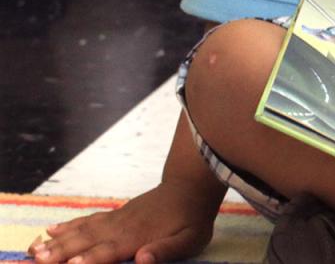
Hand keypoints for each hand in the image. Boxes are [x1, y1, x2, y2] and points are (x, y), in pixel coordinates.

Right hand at [29, 180, 217, 263]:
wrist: (190, 186)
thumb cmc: (192, 218)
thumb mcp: (189, 239)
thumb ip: (166, 250)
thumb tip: (143, 259)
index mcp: (137, 237)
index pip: (108, 251)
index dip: (90, 258)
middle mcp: (120, 228)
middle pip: (86, 241)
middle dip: (61, 252)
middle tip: (38, 260)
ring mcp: (114, 219)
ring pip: (81, 230)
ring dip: (57, 241)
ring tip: (34, 251)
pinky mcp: (113, 215)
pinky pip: (86, 220)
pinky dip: (67, 225)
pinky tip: (50, 231)